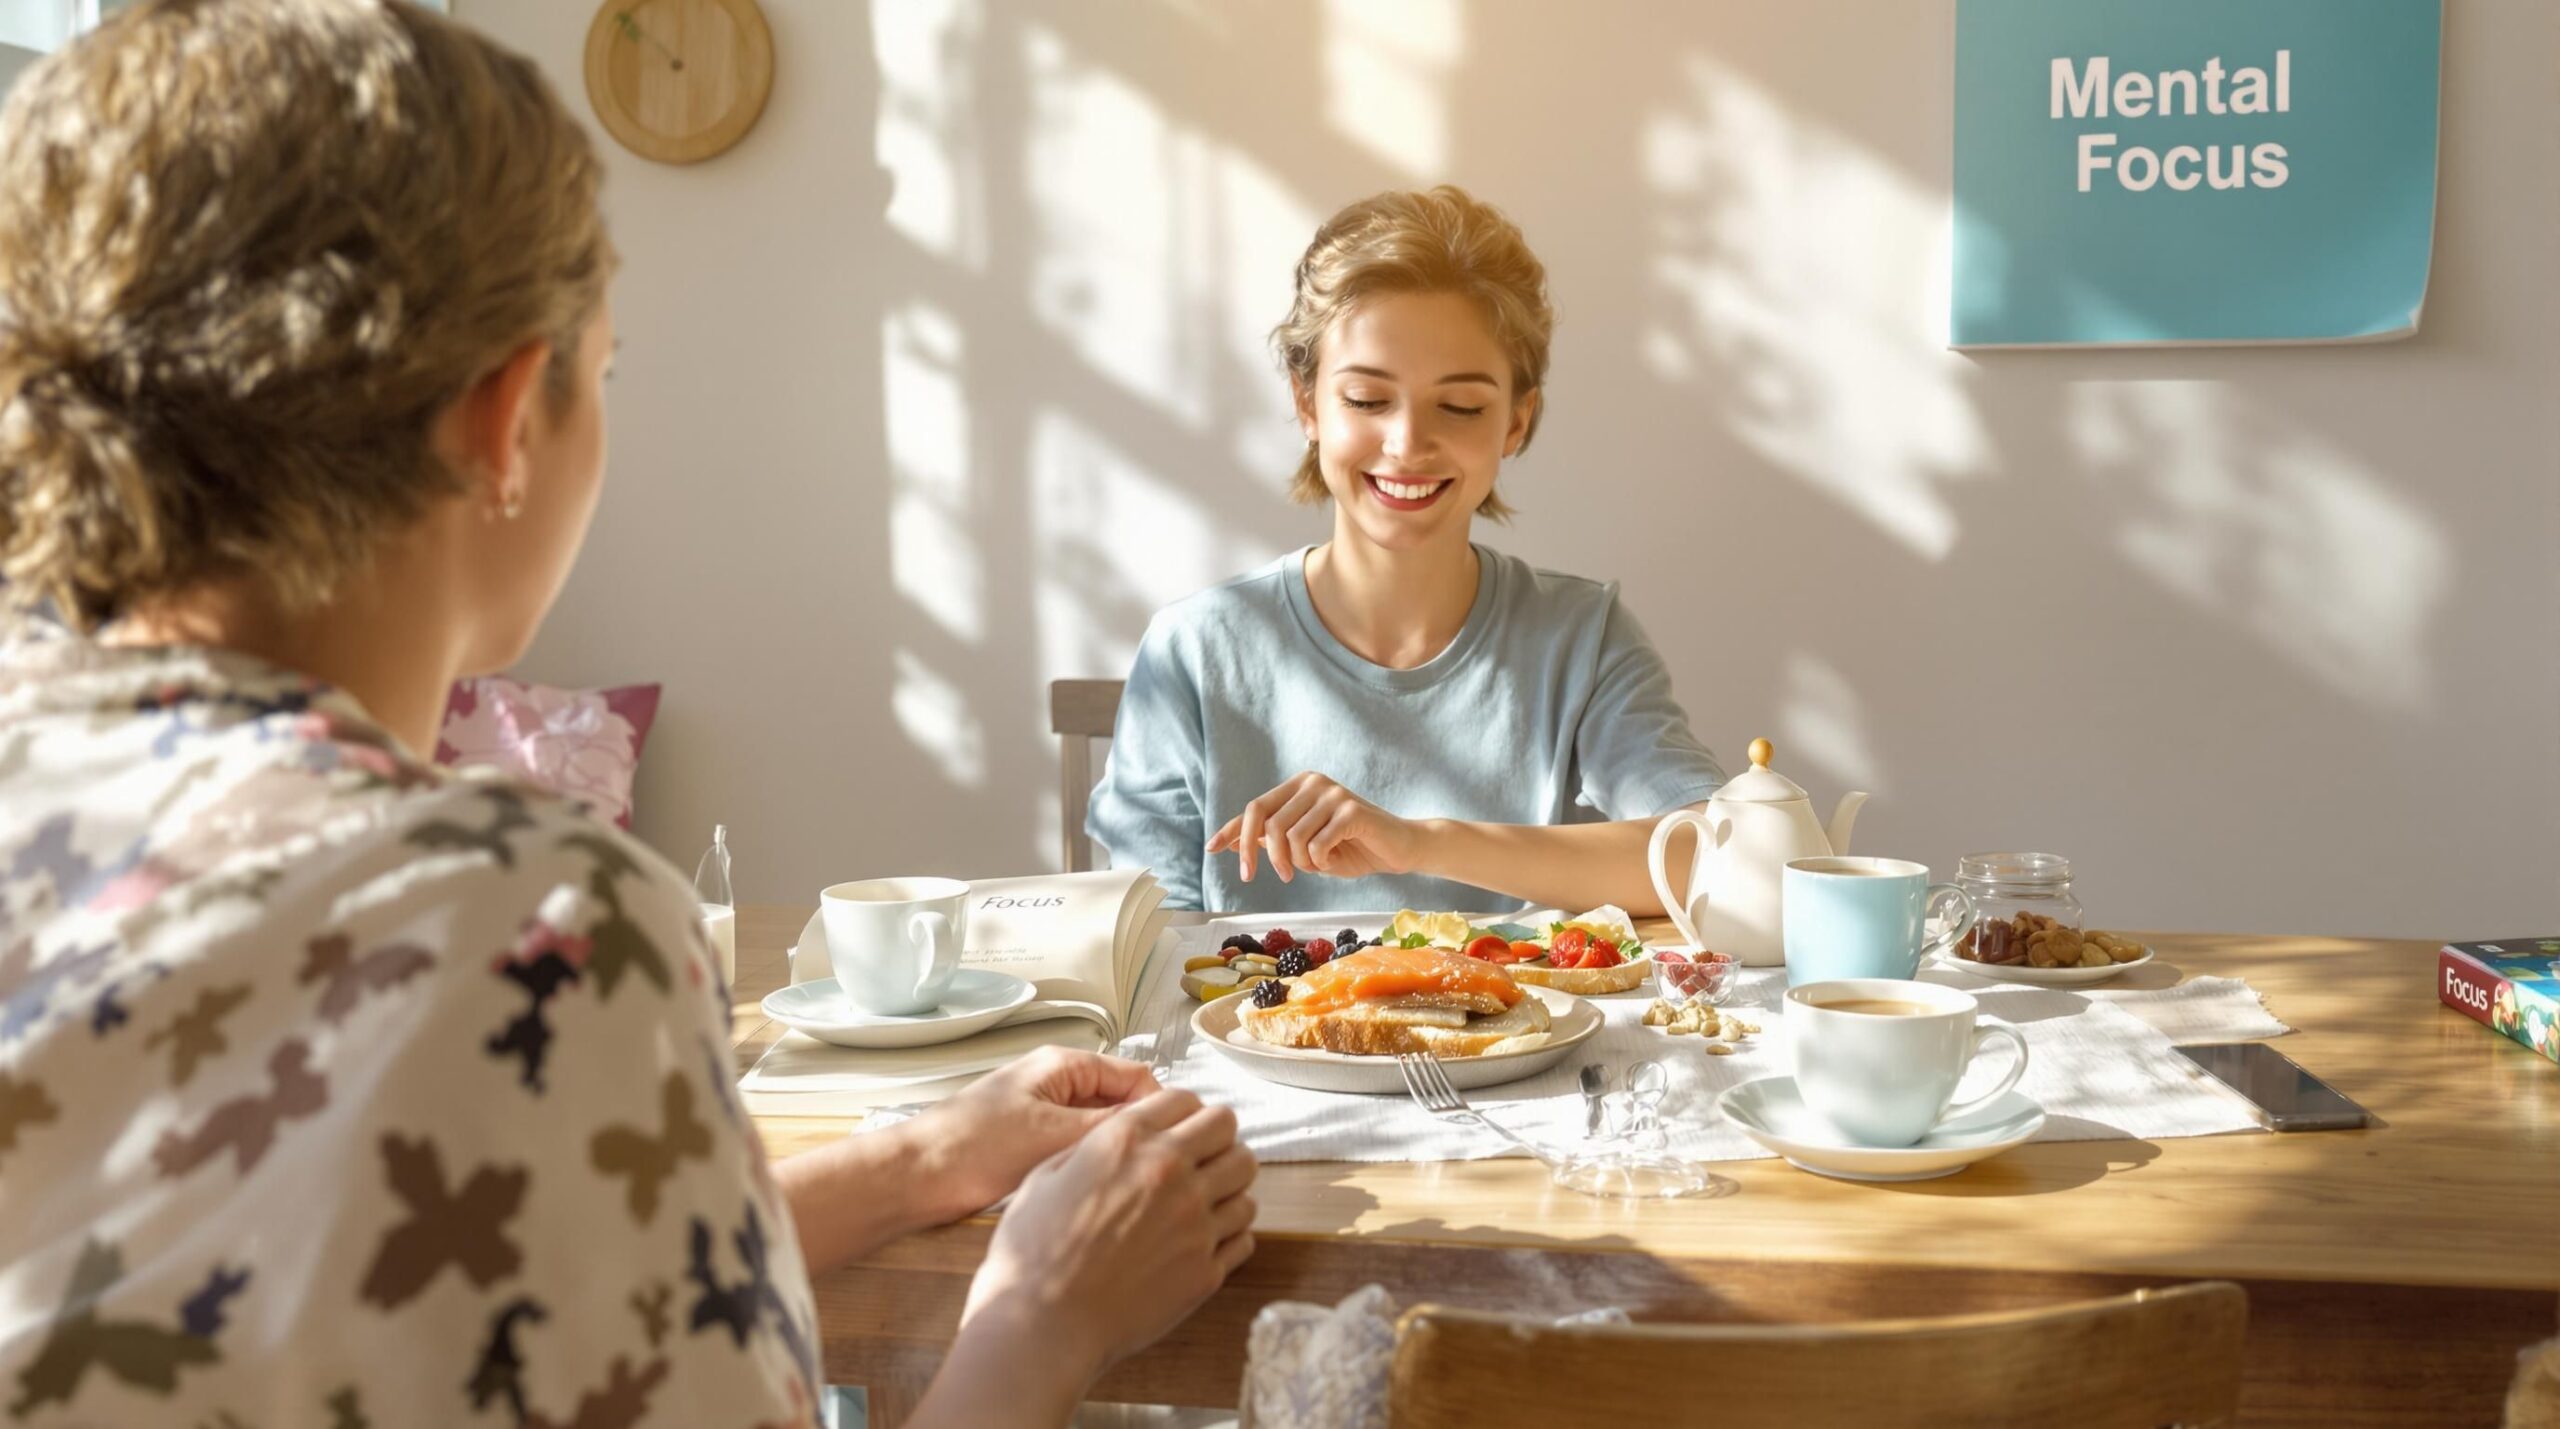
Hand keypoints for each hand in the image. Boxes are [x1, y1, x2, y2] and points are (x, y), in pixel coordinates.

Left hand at [911, 1046, 1158, 1219]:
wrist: (913, 1178)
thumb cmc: (971, 1148)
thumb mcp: (1052, 1136)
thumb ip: (1109, 1127)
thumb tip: (1162, 1126)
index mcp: (1063, 1066)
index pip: (1137, 1076)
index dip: (1162, 1109)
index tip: (1179, 1146)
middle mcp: (1057, 1083)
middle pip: (1122, 1102)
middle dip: (1142, 1133)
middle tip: (1160, 1172)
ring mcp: (1045, 1114)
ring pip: (1101, 1130)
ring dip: (1116, 1153)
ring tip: (1134, 1185)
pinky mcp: (1033, 1145)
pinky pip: (1078, 1150)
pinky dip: (1092, 1166)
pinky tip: (1101, 1192)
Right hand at [960, 1089, 1257, 1381]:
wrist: (1042, 1325)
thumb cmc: (1032, 1253)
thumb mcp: (1045, 1175)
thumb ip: (1091, 1146)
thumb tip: (1118, 1136)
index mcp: (1128, 1141)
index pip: (1187, 1099)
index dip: (1183, 1111)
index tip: (1179, 1127)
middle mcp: (1170, 1172)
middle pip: (1228, 1129)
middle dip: (1215, 1137)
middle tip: (1200, 1156)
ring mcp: (1195, 1222)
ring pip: (1245, 1180)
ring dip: (1228, 1184)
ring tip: (1204, 1200)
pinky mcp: (1206, 1269)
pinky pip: (1244, 1235)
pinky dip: (1230, 1232)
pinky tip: (1204, 1239)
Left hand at [1207, 772, 1422, 883]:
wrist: (1398, 849)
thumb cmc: (1350, 848)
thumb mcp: (1305, 846)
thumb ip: (1273, 839)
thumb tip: (1231, 842)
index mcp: (1298, 786)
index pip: (1255, 808)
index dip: (1232, 831)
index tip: (1211, 850)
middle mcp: (1312, 783)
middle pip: (1268, 823)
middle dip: (1265, 857)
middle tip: (1279, 877)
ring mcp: (1332, 793)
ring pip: (1291, 838)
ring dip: (1300, 862)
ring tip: (1319, 864)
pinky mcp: (1351, 809)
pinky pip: (1317, 844)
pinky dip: (1321, 861)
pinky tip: (1334, 859)